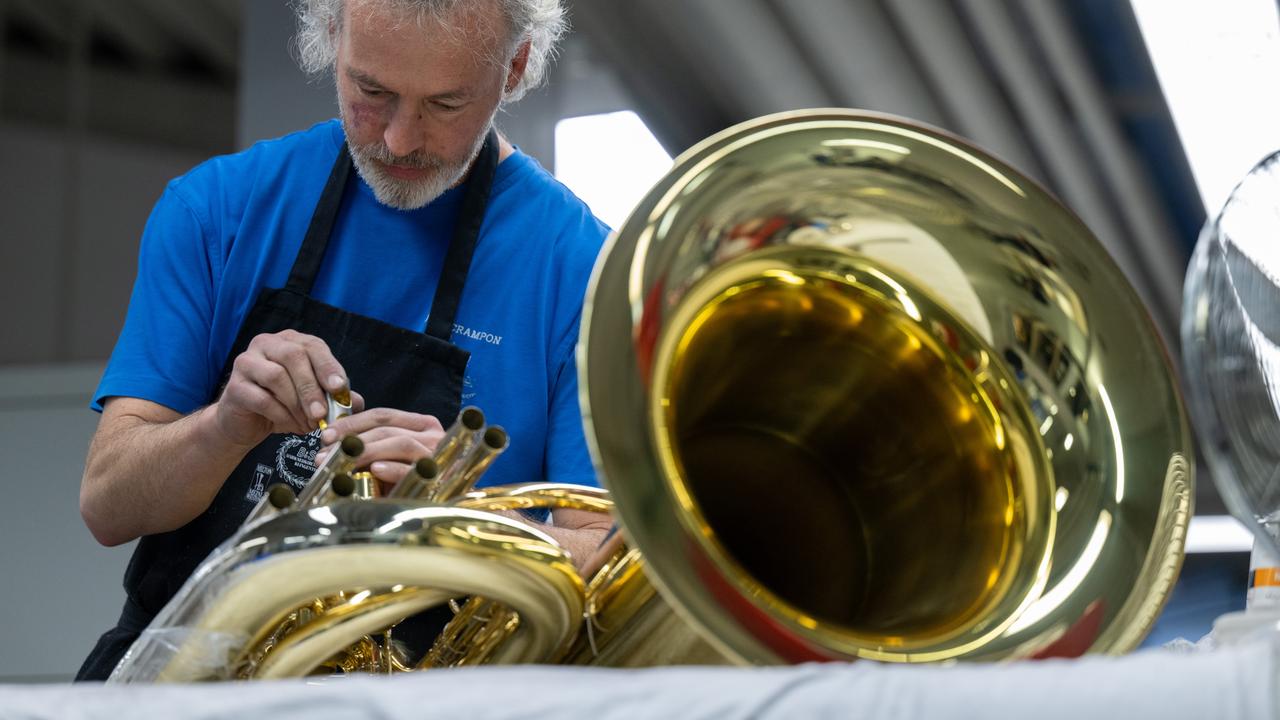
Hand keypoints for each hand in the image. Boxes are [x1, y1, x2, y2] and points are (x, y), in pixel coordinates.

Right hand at [214, 330, 355, 445]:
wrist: (245, 423)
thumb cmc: (282, 405)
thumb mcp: (312, 400)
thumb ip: (334, 398)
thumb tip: (357, 402)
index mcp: (290, 341)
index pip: (313, 346)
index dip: (328, 366)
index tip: (340, 388)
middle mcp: (267, 344)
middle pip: (294, 357)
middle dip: (312, 388)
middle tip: (323, 414)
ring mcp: (247, 362)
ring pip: (276, 376)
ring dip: (297, 404)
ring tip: (309, 424)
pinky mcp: (234, 386)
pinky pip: (261, 398)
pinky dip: (281, 415)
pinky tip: (291, 426)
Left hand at [319, 408, 444, 486]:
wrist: (446, 506)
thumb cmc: (415, 481)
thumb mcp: (395, 458)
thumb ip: (376, 446)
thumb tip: (335, 444)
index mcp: (422, 425)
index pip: (383, 415)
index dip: (352, 422)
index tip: (327, 434)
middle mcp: (433, 435)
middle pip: (387, 429)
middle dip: (352, 439)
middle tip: (324, 453)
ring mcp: (437, 455)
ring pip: (400, 443)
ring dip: (365, 452)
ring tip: (341, 461)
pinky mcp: (440, 477)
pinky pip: (413, 469)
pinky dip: (393, 468)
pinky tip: (375, 470)